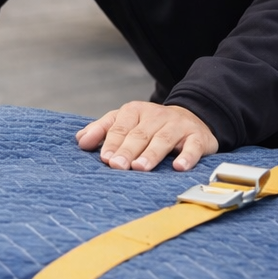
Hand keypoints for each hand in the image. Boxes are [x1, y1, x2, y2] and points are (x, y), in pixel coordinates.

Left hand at [76, 101, 217, 171]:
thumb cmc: (150, 125)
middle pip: (139, 134)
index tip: (104, 158)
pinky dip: (187, 156)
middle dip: (127, 150)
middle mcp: (156, 116)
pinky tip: (179, 167)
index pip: (120, 127)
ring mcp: (178, 126)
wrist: (192, 117)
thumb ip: (102, 130)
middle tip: (117, 166)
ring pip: (162, 139)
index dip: (111, 142)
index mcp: (135, 111)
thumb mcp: (125, 122)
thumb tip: (80, 140)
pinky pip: (193, 146)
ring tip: (140, 167)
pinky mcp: (197, 137)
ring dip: (151, 154)